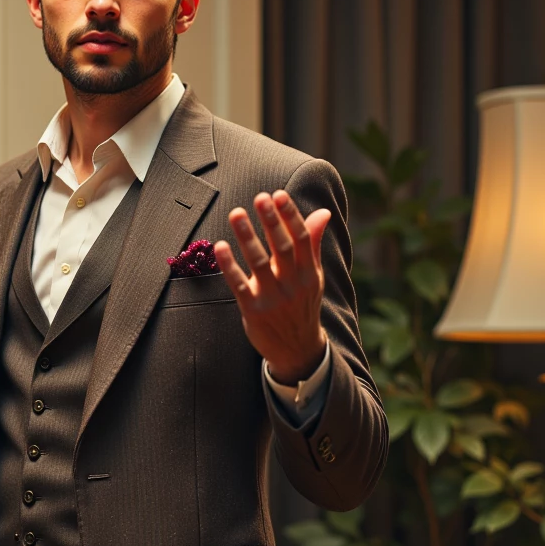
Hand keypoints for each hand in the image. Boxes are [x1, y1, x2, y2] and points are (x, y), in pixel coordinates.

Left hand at [213, 191, 328, 384]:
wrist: (297, 350)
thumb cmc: (302, 306)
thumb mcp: (313, 277)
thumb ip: (313, 244)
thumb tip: (323, 212)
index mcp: (309, 273)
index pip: (302, 238)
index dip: (290, 215)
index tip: (278, 195)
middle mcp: (293, 284)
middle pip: (282, 247)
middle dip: (270, 221)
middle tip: (259, 197)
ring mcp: (273, 298)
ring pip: (259, 263)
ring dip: (247, 237)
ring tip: (236, 214)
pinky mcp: (254, 311)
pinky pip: (239, 285)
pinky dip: (229, 266)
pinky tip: (220, 247)